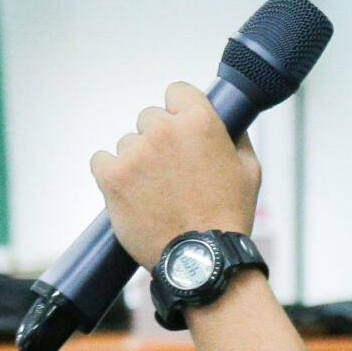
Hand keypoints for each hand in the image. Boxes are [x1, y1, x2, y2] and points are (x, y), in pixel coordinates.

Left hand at [91, 82, 261, 268]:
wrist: (200, 260)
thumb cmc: (228, 218)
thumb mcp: (250, 171)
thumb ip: (237, 137)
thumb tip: (230, 121)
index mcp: (200, 121)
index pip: (176, 90)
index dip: (179, 110)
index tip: (180, 128)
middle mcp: (164, 130)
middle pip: (149, 117)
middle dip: (157, 139)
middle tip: (169, 171)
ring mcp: (135, 153)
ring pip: (127, 142)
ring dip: (137, 161)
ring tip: (154, 192)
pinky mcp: (112, 176)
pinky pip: (101, 160)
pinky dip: (111, 174)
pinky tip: (129, 192)